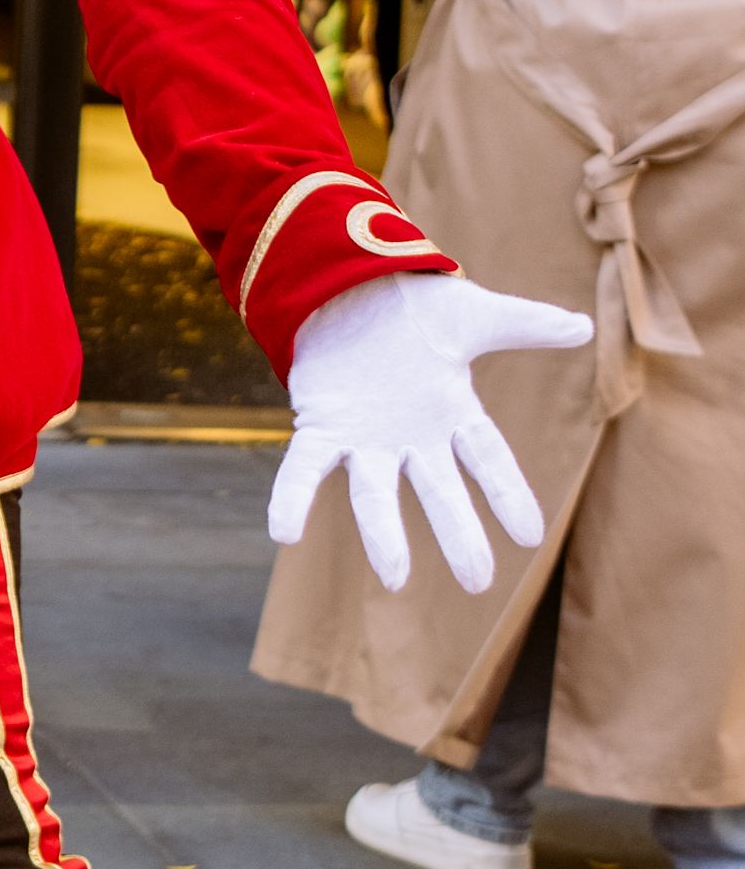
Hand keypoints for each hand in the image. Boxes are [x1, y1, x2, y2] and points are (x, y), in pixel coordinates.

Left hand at [268, 267, 592, 594]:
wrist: (352, 286)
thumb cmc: (416, 311)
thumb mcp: (477, 315)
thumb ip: (527, 325)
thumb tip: (585, 326)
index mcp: (452, 414)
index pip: (488, 461)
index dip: (507, 496)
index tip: (530, 538)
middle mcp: (410, 437)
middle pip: (439, 491)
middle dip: (458, 535)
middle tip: (477, 583)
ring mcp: (365, 437)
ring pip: (373, 493)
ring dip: (383, 536)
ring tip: (396, 580)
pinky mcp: (321, 427)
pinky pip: (303, 469)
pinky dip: (292, 499)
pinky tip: (284, 532)